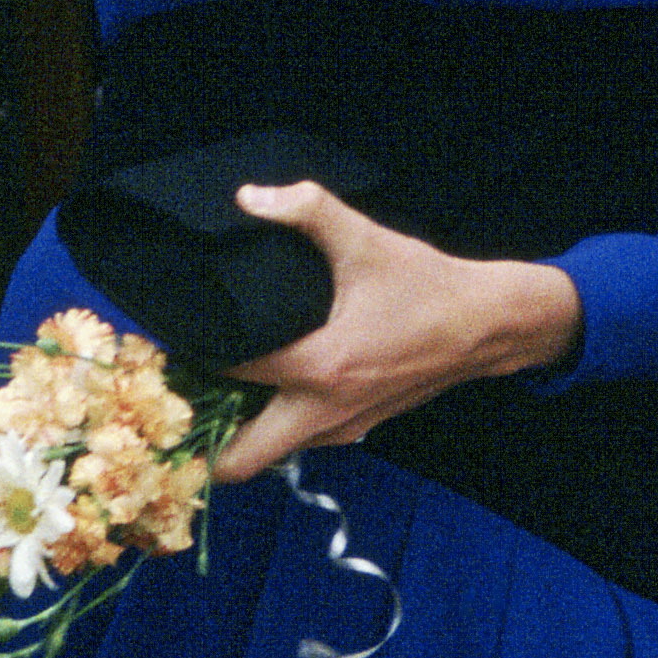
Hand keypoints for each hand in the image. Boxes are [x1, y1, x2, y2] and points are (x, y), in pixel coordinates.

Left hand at [209, 179, 582, 486]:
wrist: (487, 325)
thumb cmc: (426, 285)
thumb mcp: (366, 240)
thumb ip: (307, 209)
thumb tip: (249, 197)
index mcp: (319, 368)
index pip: (230, 377)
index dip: (194, 360)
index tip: (171, 344)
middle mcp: (324, 411)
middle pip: (241, 461)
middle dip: (202, 443)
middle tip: (180, 400)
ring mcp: (342, 428)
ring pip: (271, 454)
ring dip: (238, 434)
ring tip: (212, 391)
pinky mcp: (358, 428)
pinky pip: (300, 440)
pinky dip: (274, 425)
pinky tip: (265, 387)